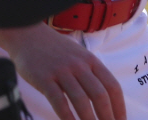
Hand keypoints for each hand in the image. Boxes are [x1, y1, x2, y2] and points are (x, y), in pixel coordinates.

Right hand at [0, 22, 124, 119]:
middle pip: (100, 95)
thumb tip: (105, 100)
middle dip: (107, 117)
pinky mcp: (44, 78)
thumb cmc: (55, 50)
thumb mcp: (78, 56)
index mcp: (91, 60)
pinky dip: (67, 117)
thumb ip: (90, 74)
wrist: (28, 35)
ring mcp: (62, 71)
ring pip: (81, 100)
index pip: (112, 86)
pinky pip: (58, 101)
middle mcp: (79, 65)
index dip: (119, 106)